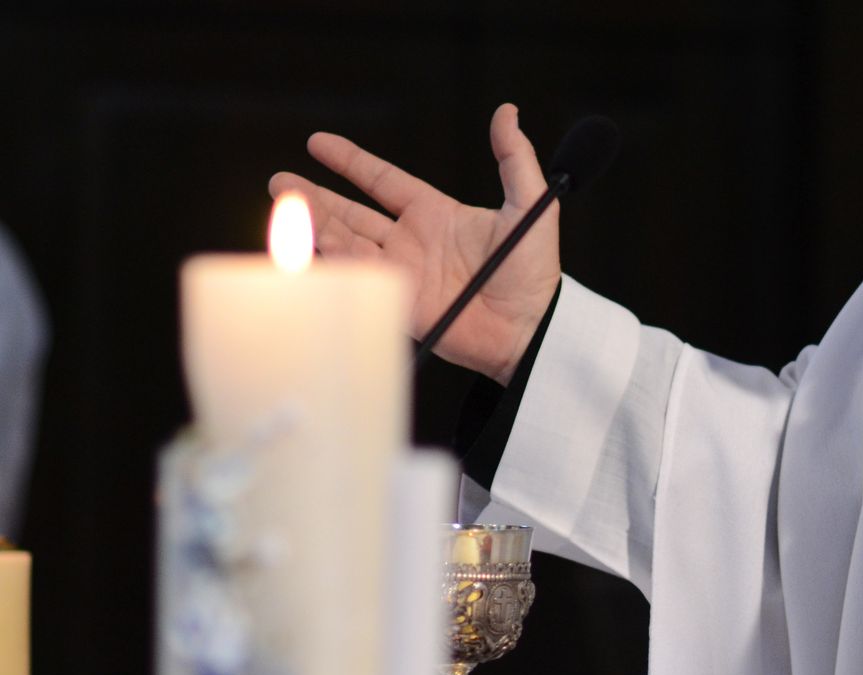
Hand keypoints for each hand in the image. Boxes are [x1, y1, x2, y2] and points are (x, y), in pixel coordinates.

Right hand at [269, 103, 558, 383]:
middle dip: (314, 197)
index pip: (382, 181)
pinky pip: (357, 279)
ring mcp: (403, 272)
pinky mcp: (399, 303)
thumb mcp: (531, 206)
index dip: (349, 162)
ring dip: (315, 225)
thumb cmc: (536, 272)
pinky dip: (331, 263)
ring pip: (346, 243)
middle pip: (351, 212)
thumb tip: (507, 112)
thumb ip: (515, 158)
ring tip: (286, 206)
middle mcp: (413, 241)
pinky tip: (308, 246)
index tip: (317, 142)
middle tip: (280, 183)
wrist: (532, 327)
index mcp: (436, 213)